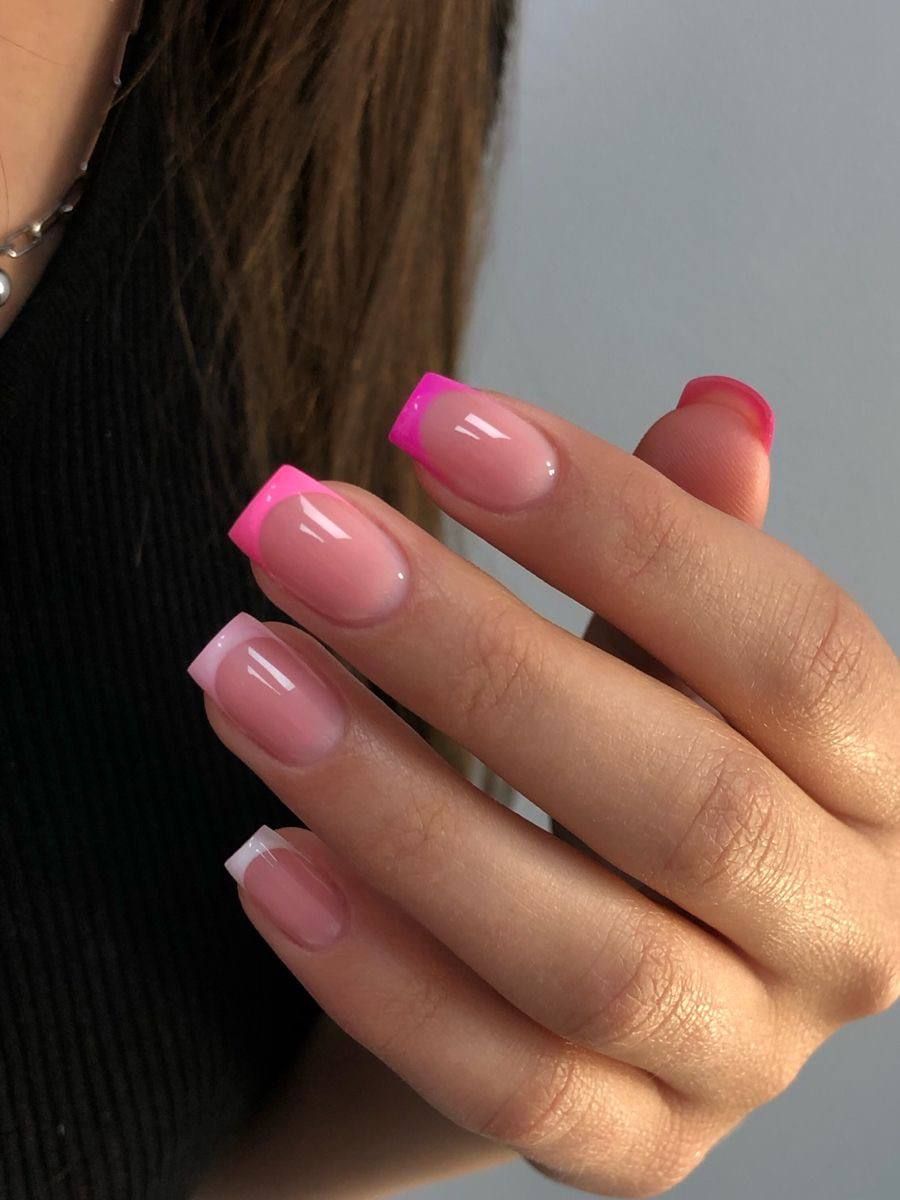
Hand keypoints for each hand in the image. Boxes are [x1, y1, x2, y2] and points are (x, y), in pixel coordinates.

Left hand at [189, 374, 899, 1197]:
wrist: (592, 960)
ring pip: (582, 952)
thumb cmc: (635, 771)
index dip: (621, 525)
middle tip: (300, 538)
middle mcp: (846, 927)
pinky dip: (378, 973)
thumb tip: (718, 413)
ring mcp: (744, 1057)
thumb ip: (694, 554)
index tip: (439, 423)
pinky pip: (507, 1079)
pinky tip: (267, 860)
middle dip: (471, 655)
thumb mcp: (681, 660)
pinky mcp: (635, 1147)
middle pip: (680, 796)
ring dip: (395, 805)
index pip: (791, 641)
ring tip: (247, 678)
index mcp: (882, 778)